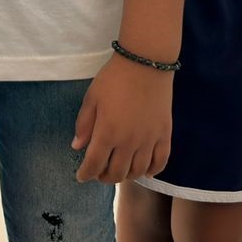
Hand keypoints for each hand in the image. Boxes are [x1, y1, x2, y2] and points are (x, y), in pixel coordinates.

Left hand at [71, 54, 173, 182]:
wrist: (145, 64)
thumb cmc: (113, 79)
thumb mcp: (91, 98)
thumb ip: (84, 124)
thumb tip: (77, 147)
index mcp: (107, 132)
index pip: (94, 164)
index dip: (86, 174)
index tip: (81, 176)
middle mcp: (128, 142)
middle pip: (116, 173)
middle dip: (104, 177)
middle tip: (98, 173)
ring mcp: (149, 140)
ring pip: (137, 172)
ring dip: (126, 176)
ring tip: (118, 171)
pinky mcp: (164, 135)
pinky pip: (160, 162)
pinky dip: (151, 171)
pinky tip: (144, 171)